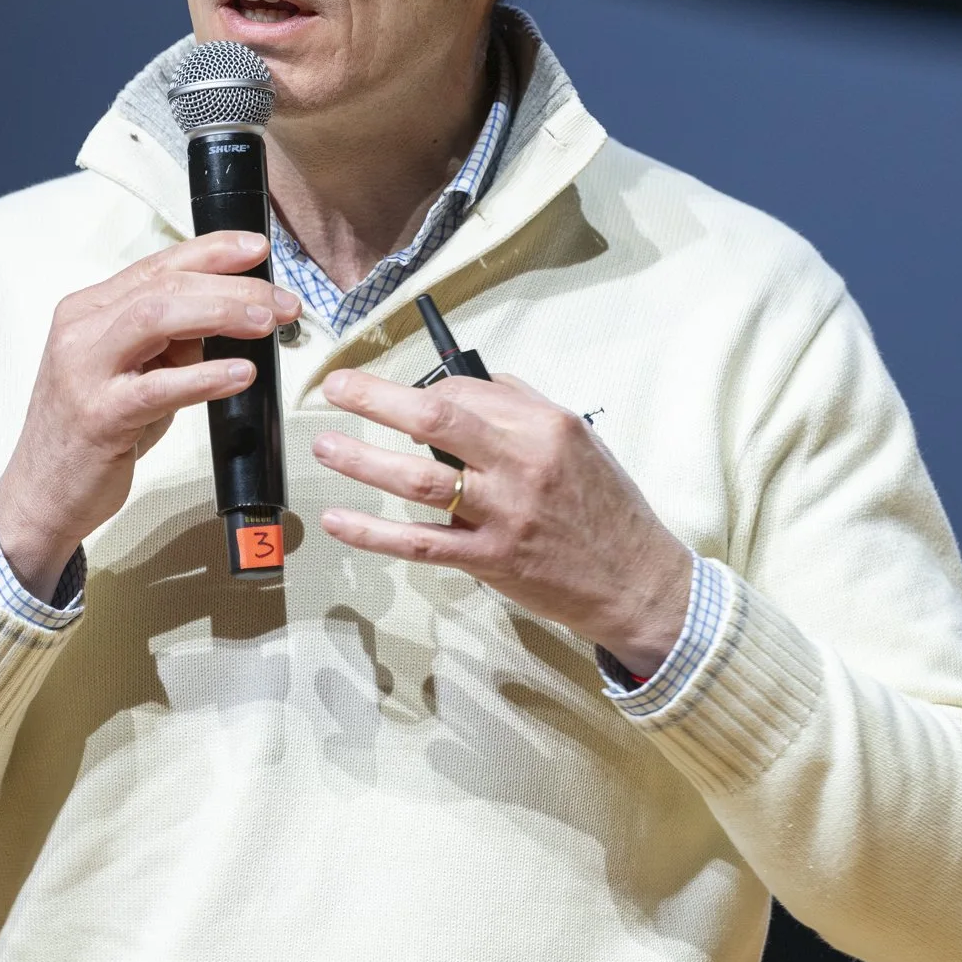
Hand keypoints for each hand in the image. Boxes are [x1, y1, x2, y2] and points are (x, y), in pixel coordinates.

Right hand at [0, 233, 299, 595]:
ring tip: (268, 323)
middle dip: (233, 286)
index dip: (212, 252)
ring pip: (156, 317)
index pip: (158, 265)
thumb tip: (230, 316)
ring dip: (222, 314)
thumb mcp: (129, 372)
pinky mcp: (98, 415)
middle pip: (164, 285)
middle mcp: (80, 330)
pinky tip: (240, 374)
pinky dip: (205, 376)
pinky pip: (158, 387)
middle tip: (283, 301)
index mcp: (87, 309)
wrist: (41, 494)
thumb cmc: (91, 433)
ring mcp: (84, 370)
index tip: (259, 249)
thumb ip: (169, 340)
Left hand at [311, 370, 693, 677]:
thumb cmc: (606, 508)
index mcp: (543, 426)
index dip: (419, 385)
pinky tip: (338, 520)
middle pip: (435, 417)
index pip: (466, 389)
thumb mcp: (579, 440)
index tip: (391, 390)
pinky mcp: (490, 560)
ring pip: (418, 479)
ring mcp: (503, 514)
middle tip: (334, 388)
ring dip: (363, 460)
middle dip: (375, 398)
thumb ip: (524, 408)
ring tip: (325, 445)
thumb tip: (472, 381)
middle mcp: (522, 463)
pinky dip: (373, 532)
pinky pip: (420, 543)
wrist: (636, 579)